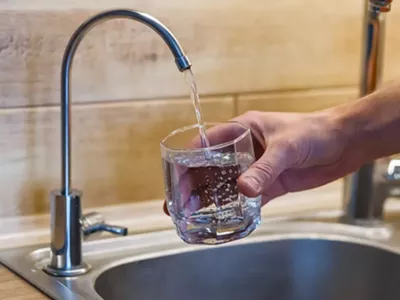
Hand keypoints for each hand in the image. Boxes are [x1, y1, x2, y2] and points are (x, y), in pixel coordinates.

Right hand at [163, 109, 361, 214]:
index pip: (206, 144)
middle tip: (177, 204)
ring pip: (225, 184)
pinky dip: (234, 208)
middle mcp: (244, 149)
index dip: (188, 161)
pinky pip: (246, 198)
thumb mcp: (286, 147)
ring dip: (209, 199)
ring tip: (191, 215)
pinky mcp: (269, 184)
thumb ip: (264, 169)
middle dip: (193, 184)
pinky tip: (221, 219)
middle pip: (210, 168)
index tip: (175, 179)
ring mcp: (255, 168)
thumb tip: (243, 190)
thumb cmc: (314, 132)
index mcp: (241, 130)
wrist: (343, 144)